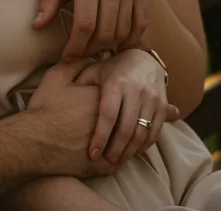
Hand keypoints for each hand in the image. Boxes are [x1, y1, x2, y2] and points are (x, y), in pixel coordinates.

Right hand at [23, 59, 115, 178]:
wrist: (34, 140)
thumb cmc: (44, 108)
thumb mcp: (56, 77)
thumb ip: (76, 64)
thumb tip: (91, 58)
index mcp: (101, 98)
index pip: (117, 93)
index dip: (110, 95)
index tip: (99, 97)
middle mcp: (109, 122)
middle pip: (123, 118)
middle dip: (118, 118)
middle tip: (110, 118)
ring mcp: (107, 146)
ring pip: (122, 144)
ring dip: (119, 142)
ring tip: (110, 138)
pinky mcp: (100, 167)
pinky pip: (115, 164)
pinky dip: (113, 160)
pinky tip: (105, 156)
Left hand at [34, 0, 147, 58]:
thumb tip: (37, 25)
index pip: (84, 26)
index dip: (75, 47)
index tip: (67, 56)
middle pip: (105, 33)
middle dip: (90, 49)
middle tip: (78, 52)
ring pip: (124, 31)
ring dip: (109, 45)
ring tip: (94, 47)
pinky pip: (142, 21)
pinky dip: (132, 37)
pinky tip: (119, 42)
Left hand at [75, 49, 178, 165]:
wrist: (144, 60)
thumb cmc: (113, 68)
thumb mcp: (95, 70)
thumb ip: (80, 80)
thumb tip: (58, 90)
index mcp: (116, 82)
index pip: (108, 114)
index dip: (100, 136)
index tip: (93, 153)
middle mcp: (136, 90)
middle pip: (126, 128)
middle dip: (115, 149)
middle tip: (104, 162)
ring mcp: (152, 99)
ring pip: (142, 134)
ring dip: (129, 152)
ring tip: (115, 161)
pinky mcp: (162, 106)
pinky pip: (154, 133)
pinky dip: (143, 146)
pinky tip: (131, 152)